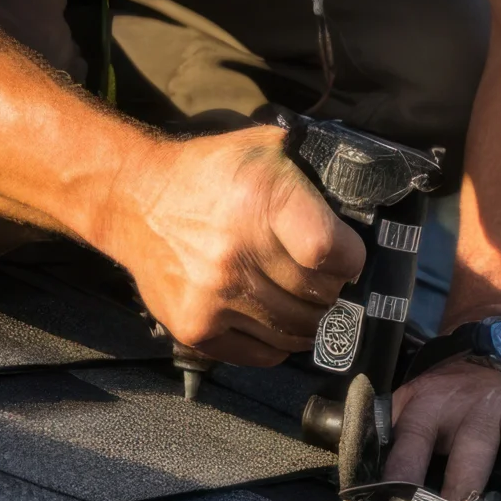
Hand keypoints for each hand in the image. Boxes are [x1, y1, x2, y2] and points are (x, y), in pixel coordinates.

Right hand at [113, 124, 365, 365]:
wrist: (134, 201)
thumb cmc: (208, 174)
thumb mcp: (265, 147)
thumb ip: (314, 166)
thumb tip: (365, 187)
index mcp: (262, 202)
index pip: (332, 252)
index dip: (349, 258)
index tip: (345, 255)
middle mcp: (236, 253)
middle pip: (318, 298)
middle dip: (330, 289)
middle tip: (322, 278)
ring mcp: (214, 296)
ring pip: (295, 332)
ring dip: (308, 319)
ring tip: (301, 299)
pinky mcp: (195, 327)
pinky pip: (261, 354)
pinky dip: (277, 342)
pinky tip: (273, 318)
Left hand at [384, 359, 500, 500]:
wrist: (489, 347)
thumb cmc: (444, 398)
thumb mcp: (409, 404)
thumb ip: (387, 438)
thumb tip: (357, 492)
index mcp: (432, 407)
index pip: (411, 440)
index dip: (401, 469)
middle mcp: (476, 411)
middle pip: (471, 445)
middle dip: (467, 479)